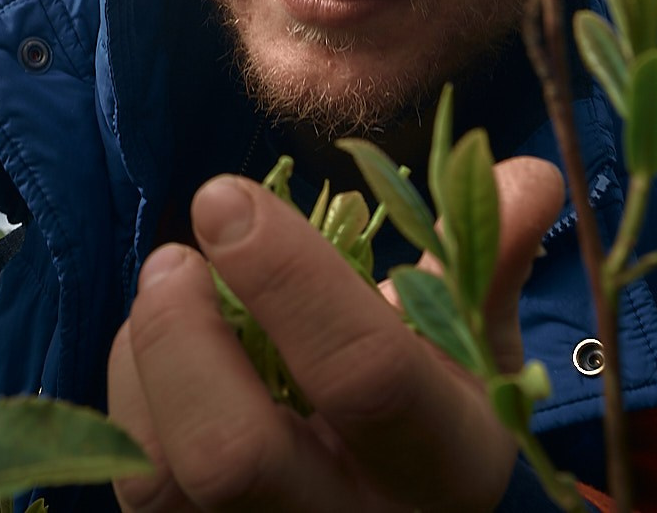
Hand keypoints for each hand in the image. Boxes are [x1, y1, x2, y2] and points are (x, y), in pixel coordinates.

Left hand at [108, 157, 565, 511]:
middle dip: (183, 335)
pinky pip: (138, 484)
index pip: (362, 374)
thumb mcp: (478, 348)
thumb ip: (488, 259)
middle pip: (234, 454)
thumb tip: (527, 175)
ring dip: (146, 357)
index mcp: (442, 464)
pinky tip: (153, 344)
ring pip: (165, 478)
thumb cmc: (443, 419)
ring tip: (167, 283)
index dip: (287, 275)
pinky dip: (129, 395)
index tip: (225, 195)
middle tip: (177, 256)